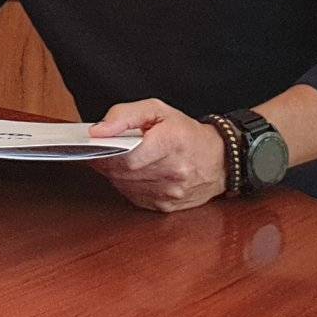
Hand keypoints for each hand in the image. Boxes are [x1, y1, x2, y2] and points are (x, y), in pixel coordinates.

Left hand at [91, 99, 226, 212]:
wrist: (219, 160)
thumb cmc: (186, 133)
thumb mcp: (157, 110)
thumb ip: (124, 115)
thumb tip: (98, 131)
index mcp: (172, 143)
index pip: (128, 156)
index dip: (106, 153)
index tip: (96, 146)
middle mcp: (174, 171)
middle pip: (123, 173)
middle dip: (107, 162)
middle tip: (103, 150)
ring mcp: (171, 193)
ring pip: (125, 186)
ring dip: (116, 174)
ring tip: (120, 159)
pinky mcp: (166, 206)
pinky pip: (134, 197)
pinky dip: (127, 185)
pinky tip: (133, 173)